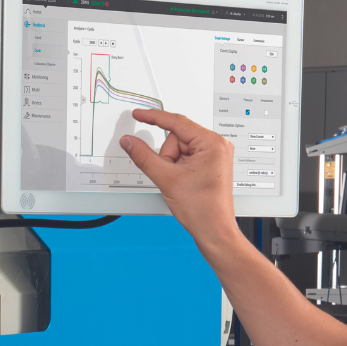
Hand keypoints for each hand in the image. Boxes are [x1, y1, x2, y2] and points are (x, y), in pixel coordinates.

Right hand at [119, 109, 240, 250]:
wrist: (214, 231)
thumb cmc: (203, 209)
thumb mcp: (167, 179)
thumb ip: (143, 156)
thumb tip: (130, 141)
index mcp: (212, 143)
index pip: (177, 122)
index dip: (154, 117)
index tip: (139, 114)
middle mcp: (216, 146)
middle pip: (176, 138)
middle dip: (167, 157)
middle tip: (173, 176)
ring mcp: (214, 155)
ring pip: (178, 149)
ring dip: (172, 165)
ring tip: (181, 182)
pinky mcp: (209, 164)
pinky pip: (184, 158)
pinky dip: (177, 169)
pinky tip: (183, 182)